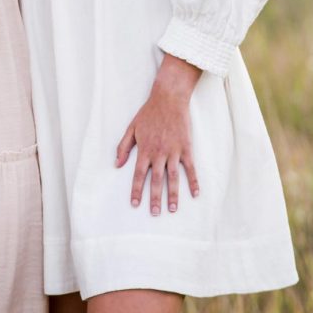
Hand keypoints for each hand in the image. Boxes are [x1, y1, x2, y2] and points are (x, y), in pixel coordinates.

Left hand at [115, 54, 200, 214]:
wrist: (169, 99)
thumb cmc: (149, 113)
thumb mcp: (131, 128)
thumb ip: (123, 147)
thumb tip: (116, 164)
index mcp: (145, 149)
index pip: (139, 175)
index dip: (137, 190)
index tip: (135, 204)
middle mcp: (159, 153)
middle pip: (156, 180)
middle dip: (154, 198)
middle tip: (154, 214)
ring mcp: (173, 151)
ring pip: (173, 177)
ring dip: (173, 194)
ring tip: (172, 209)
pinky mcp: (186, 148)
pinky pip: (190, 168)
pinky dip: (193, 181)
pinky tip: (195, 193)